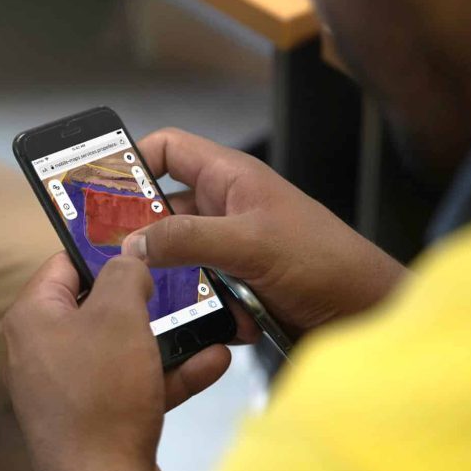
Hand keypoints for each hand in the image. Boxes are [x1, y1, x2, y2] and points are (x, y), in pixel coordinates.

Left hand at [4, 254, 231, 470]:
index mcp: (34, 318)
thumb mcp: (120, 314)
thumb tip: (129, 258)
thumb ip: (125, 273)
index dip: (101, 250)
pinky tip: (210, 361)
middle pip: (97, 307)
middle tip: (175, 282)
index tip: (136, 242)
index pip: (64, 264)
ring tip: (204, 321)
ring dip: (165, 337)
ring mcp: (67, 387)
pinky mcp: (94, 418)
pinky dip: (167, 374)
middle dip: (143, 298)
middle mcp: (42, 351)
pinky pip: (132, 384)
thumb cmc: (101, 399)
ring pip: (121, 348)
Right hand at [122, 129, 407, 337]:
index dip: (133, 161)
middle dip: (143, 237)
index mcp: (229, 178)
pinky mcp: (237, 284)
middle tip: (112, 256)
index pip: (168, 150)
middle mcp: (224, 208)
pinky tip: (224, 320)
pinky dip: (206, 308)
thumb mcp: (250, 243)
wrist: (371, 314)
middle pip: (162, 210)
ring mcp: (230, 248)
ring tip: (166, 299)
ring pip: (176, 257)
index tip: (100, 188)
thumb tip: (132, 243)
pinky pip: (200, 291)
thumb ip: (187, 239)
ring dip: (176, 281)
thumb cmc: (327, 261)